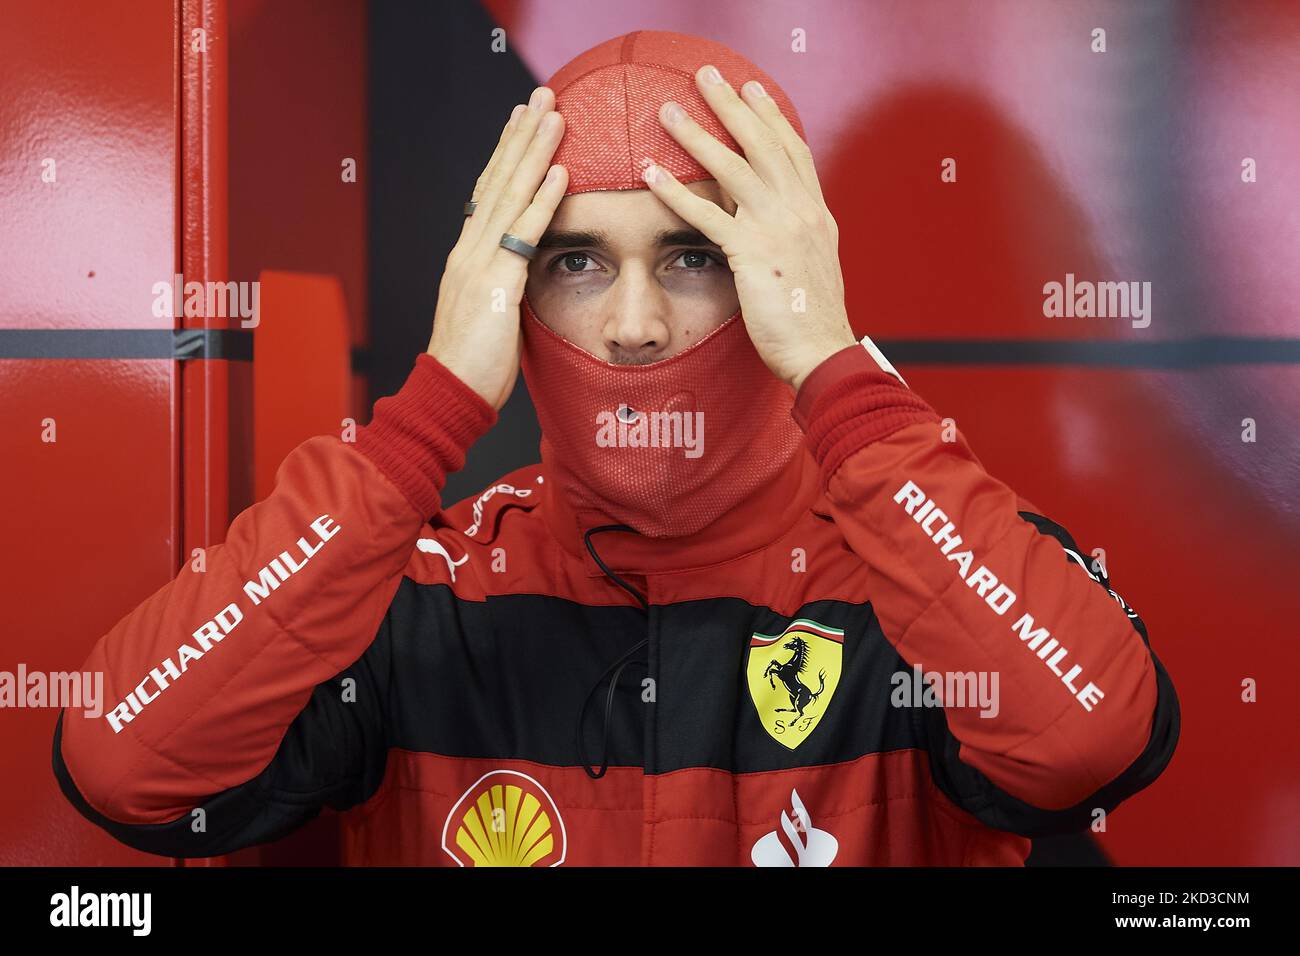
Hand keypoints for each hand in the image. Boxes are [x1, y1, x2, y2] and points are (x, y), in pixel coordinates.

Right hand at [427, 87, 567, 410]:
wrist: (449, 394)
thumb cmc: (473, 364)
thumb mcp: (490, 314)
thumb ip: (503, 284)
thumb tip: (521, 271)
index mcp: (466, 255)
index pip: (488, 192)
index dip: (506, 153)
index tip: (522, 119)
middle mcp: (469, 250)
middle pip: (498, 180)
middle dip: (521, 135)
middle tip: (541, 95)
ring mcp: (479, 264)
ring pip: (510, 196)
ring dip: (535, 152)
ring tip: (555, 115)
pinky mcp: (496, 285)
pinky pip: (523, 235)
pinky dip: (543, 201)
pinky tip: (559, 172)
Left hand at [642, 65, 855, 391]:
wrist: (822, 353)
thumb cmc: (813, 322)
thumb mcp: (813, 268)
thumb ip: (797, 239)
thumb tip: (778, 228)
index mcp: (816, 215)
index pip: (793, 152)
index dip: (771, 118)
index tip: (752, 90)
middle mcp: (801, 212)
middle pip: (762, 144)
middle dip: (732, 106)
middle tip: (706, 76)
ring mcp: (778, 229)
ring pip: (732, 168)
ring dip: (696, 135)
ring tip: (667, 112)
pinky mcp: (752, 253)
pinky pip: (707, 214)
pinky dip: (675, 191)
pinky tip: (650, 174)